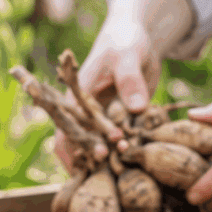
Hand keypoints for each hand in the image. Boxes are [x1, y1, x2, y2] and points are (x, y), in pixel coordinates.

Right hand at [54, 16, 158, 172]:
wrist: (138, 42)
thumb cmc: (125, 42)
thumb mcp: (127, 55)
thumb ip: (130, 79)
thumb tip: (137, 108)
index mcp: (76, 98)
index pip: (67, 128)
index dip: (78, 146)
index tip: (99, 156)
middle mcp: (87, 114)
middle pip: (84, 146)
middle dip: (97, 161)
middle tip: (118, 169)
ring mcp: (105, 121)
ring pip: (104, 148)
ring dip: (115, 161)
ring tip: (131, 169)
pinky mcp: (123, 124)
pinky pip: (125, 144)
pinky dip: (131, 154)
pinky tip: (144, 163)